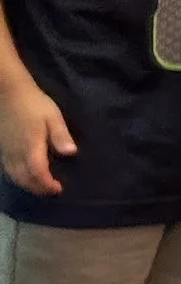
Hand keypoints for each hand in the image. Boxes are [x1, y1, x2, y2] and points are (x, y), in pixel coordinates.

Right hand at [0, 81, 74, 196]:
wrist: (8, 93)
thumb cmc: (34, 103)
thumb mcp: (53, 117)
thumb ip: (61, 136)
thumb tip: (71, 153)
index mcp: (31, 147)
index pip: (37, 173)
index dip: (47, 185)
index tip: (58, 189)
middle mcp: (16, 153)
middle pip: (25, 179)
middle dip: (38, 189)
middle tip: (51, 191)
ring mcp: (7, 152)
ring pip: (14, 177)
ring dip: (27, 185)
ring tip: (40, 187)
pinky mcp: (2, 148)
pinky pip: (7, 170)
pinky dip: (17, 178)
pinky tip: (24, 176)